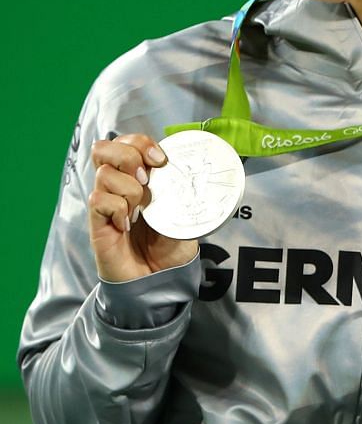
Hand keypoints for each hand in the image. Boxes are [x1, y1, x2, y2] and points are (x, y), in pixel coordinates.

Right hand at [89, 134, 198, 282]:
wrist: (158, 280)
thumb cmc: (169, 247)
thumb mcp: (187, 216)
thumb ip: (187, 195)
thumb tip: (202, 175)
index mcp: (138, 178)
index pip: (126, 142)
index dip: (141, 143)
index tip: (162, 160)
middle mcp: (117, 185)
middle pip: (104, 148)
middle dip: (129, 156)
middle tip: (149, 180)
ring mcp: (105, 203)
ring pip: (103, 173)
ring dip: (130, 188)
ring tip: (141, 209)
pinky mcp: (97, 222)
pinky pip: (98, 200)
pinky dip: (117, 208)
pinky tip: (127, 224)